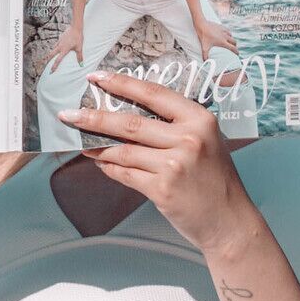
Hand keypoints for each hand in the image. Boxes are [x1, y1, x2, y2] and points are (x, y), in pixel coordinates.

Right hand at [49, 25, 81, 66]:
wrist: (75, 27)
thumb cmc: (78, 37)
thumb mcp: (79, 48)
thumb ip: (79, 56)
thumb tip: (81, 64)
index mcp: (64, 50)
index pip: (57, 60)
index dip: (54, 66)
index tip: (51, 71)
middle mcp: (60, 46)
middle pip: (51, 54)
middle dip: (48, 60)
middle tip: (46, 64)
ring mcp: (59, 41)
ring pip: (53, 49)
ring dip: (52, 53)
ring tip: (51, 57)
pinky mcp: (60, 38)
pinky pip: (56, 44)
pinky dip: (56, 47)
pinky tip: (58, 47)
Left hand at [65, 71, 250, 255]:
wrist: (230, 221)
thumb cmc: (216, 180)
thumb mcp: (206, 142)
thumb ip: (175, 127)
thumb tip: (128, 116)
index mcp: (200, 119)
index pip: (153, 94)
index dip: (121, 84)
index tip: (96, 78)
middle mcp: (189, 139)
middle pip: (130, 123)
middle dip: (94, 117)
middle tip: (69, 114)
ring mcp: (175, 165)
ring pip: (123, 151)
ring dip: (97, 147)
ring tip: (81, 142)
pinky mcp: (163, 189)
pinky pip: (126, 174)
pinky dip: (110, 168)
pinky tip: (101, 163)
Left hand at [203, 20, 239, 54]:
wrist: (202, 25)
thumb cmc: (203, 36)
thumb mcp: (204, 47)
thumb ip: (205, 55)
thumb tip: (205, 61)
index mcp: (223, 42)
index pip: (233, 48)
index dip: (236, 52)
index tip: (237, 54)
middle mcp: (225, 36)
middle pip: (234, 42)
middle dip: (234, 46)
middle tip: (232, 48)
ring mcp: (224, 31)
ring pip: (231, 35)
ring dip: (231, 39)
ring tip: (228, 41)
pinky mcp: (222, 26)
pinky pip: (227, 30)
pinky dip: (228, 33)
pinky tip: (225, 34)